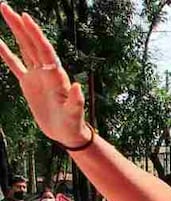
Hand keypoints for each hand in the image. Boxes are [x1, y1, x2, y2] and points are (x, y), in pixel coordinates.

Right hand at [0, 4, 90, 146]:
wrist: (66, 133)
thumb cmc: (73, 124)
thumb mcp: (75, 114)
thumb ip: (76, 101)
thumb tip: (78, 87)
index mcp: (56, 75)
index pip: (44, 50)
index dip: (35, 33)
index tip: (25, 17)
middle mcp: (46, 71)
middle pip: (31, 43)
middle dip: (19, 25)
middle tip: (5, 6)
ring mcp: (36, 75)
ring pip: (23, 48)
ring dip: (14, 31)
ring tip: (4, 12)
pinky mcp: (28, 83)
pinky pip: (14, 64)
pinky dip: (5, 53)